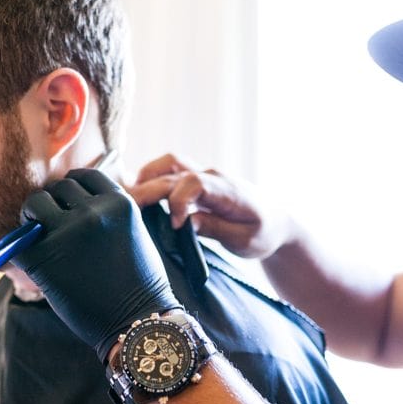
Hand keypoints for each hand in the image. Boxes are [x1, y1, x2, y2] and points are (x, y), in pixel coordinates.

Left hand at [12, 168, 182, 361]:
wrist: (137, 323)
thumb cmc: (137, 284)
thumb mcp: (132, 233)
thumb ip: (106, 212)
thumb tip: (68, 202)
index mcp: (119, 202)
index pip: (83, 177)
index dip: (73, 190)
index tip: (70, 205)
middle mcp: (93, 211)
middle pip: (58, 188)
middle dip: (54, 204)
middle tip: (53, 227)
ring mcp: (67, 232)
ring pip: (34, 203)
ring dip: (33, 217)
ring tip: (39, 238)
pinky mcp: (43, 257)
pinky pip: (18, 239)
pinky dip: (20, 247)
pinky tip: (31, 260)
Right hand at [129, 153, 292, 259]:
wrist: (275, 221)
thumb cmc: (262, 233)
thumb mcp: (244, 240)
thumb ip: (215, 228)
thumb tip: (186, 223)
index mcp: (227, 190)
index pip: (195, 183)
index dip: (178, 202)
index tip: (176, 225)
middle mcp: (212, 177)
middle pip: (173, 174)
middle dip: (147, 190)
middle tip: (127, 211)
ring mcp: (203, 175)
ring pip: (169, 163)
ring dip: (146, 176)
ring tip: (127, 198)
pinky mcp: (196, 180)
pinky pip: (170, 170)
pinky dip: (152, 177)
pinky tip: (138, 194)